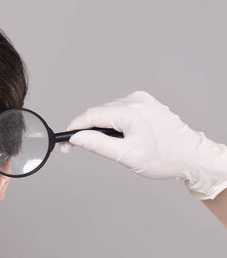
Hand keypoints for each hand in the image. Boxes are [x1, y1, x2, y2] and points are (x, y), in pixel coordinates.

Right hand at [59, 91, 226, 199]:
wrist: (191, 156)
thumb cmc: (164, 158)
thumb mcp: (126, 156)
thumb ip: (97, 144)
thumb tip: (76, 137)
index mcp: (131, 112)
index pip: (90, 116)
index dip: (74, 129)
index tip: (65, 143)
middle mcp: (135, 100)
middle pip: (98, 113)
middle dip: (86, 130)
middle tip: (78, 148)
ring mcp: (141, 99)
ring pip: (107, 112)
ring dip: (102, 127)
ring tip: (112, 145)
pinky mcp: (144, 102)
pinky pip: (119, 110)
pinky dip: (114, 123)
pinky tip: (122, 136)